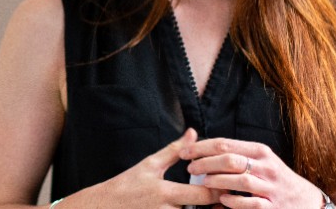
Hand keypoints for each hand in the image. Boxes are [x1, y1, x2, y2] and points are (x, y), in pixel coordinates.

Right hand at [68, 128, 217, 207]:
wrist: (103, 207)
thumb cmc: (127, 184)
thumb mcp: (150, 165)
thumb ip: (175, 151)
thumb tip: (193, 133)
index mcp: (166, 192)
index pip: (203, 195)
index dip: (220, 191)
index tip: (229, 184)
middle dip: (220, 206)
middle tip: (232, 198)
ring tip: (220, 206)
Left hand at [180, 137, 323, 207]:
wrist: (306, 201)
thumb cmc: (275, 179)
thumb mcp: (261, 161)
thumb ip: (237, 154)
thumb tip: (203, 149)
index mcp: (260, 152)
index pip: (225, 144)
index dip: (201, 147)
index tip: (184, 152)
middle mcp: (266, 167)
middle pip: (230, 160)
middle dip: (205, 163)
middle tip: (190, 168)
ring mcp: (270, 188)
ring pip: (240, 180)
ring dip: (217, 181)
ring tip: (203, 183)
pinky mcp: (272, 207)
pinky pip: (250, 203)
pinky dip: (233, 201)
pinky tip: (222, 200)